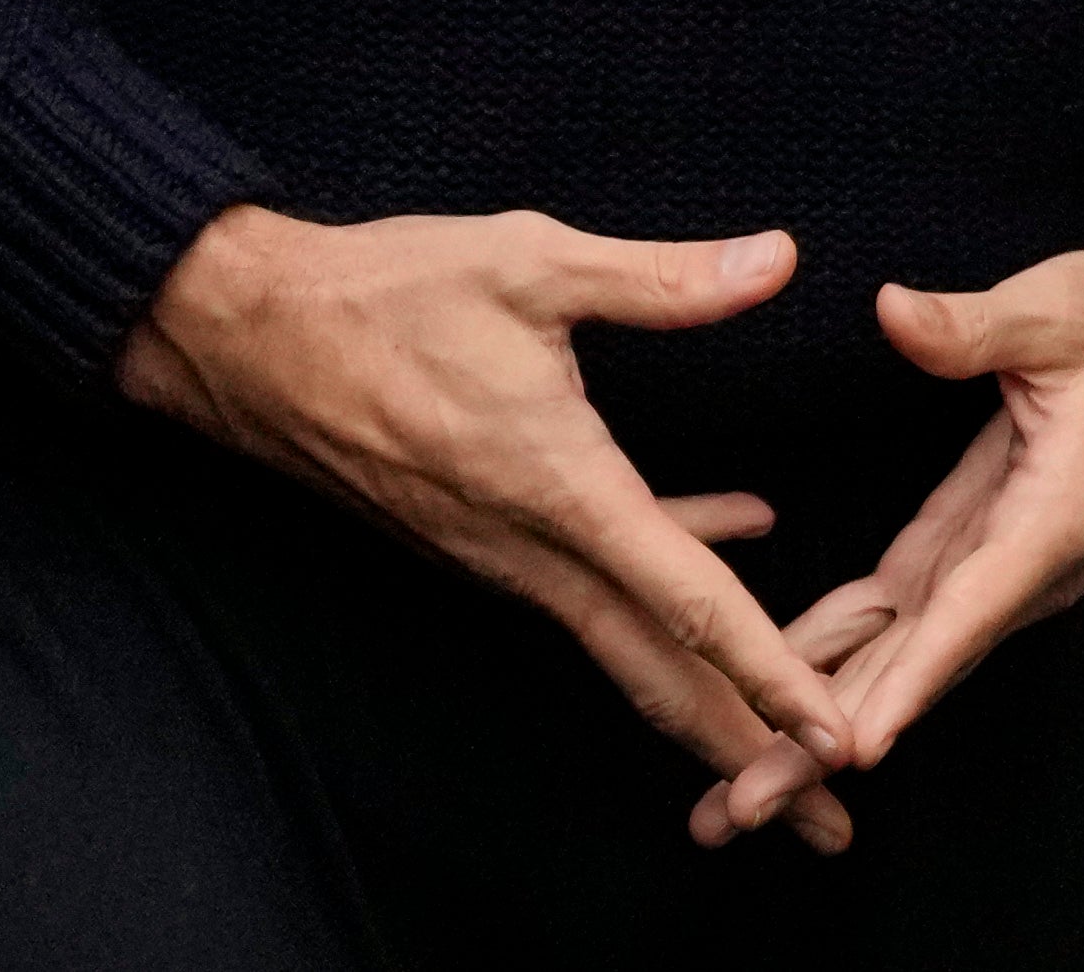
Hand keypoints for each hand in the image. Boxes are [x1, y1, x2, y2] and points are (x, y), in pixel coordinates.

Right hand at [120, 206, 859, 851]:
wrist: (248, 338)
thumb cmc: (386, 294)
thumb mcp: (531, 262)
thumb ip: (662, 279)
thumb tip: (780, 259)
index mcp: (562, 493)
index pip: (689, 606)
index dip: (771, 675)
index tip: (835, 741)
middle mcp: (532, 552)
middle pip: (660, 677)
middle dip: (752, 754)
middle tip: (835, 823)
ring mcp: (502, 557)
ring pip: (625, 646)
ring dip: (711, 697)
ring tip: (792, 742)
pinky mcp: (484, 540)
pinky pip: (592, 591)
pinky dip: (665, 594)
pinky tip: (735, 530)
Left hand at [786, 210, 1083, 776]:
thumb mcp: (1060, 311)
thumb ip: (973, 326)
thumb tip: (894, 313)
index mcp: (1054, 521)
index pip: (969, 613)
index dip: (908, 681)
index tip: (849, 748)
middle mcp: (1028, 566)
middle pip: (918, 668)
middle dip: (828, 741)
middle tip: (742, 804)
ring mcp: (1000, 565)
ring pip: (901, 656)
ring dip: (821, 718)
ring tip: (740, 786)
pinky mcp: (977, 546)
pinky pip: (901, 616)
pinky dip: (840, 656)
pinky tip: (780, 682)